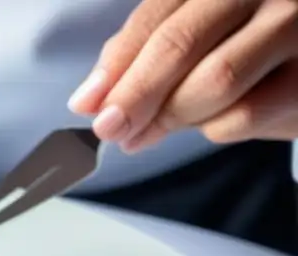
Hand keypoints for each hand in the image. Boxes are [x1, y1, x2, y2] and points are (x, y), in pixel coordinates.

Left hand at [68, 0, 297, 152]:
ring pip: (214, 81)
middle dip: (135, 95)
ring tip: (148, 132)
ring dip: (170, 117)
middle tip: (111, 128)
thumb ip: (144, 53)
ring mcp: (293, 25)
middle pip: (180, 43)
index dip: (117, 63)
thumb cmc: (248, 46)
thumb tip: (91, 98)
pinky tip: (209, 123)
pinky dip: (213, 129)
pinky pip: (244, 114)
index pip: (157, 14)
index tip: (87, 103)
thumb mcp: (195, 36)